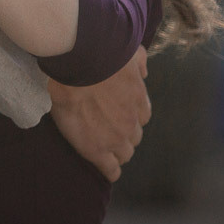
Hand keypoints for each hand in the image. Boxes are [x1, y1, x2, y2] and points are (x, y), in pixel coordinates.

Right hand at [48, 47, 150, 181]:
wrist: (79, 66)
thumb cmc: (103, 54)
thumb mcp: (132, 52)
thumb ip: (140, 63)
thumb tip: (144, 72)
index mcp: (139, 102)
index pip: (142, 118)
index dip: (131, 118)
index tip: (120, 115)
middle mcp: (131, 123)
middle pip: (134, 137)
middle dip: (124, 135)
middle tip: (108, 130)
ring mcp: (115, 138)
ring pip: (124, 154)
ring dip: (117, 152)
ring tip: (104, 149)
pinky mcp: (96, 149)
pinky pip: (110, 169)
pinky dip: (110, 171)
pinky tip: (107, 171)